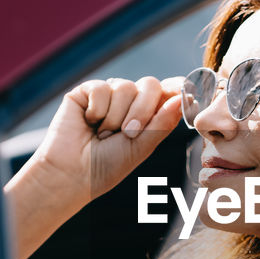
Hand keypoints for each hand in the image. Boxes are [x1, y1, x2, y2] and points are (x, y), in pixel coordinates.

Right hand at [9, 77, 182, 247]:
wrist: (72, 174)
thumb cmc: (106, 166)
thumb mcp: (141, 147)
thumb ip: (162, 122)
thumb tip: (182, 96)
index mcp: (147, 114)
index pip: (167, 91)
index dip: (177, 88)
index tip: (187, 93)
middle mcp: (129, 101)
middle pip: (150, 85)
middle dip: (142, 110)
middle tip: (128, 133)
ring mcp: (108, 94)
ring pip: (125, 86)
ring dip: (116, 116)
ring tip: (103, 134)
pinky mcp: (87, 91)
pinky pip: (102, 88)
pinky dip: (97, 109)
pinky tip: (88, 122)